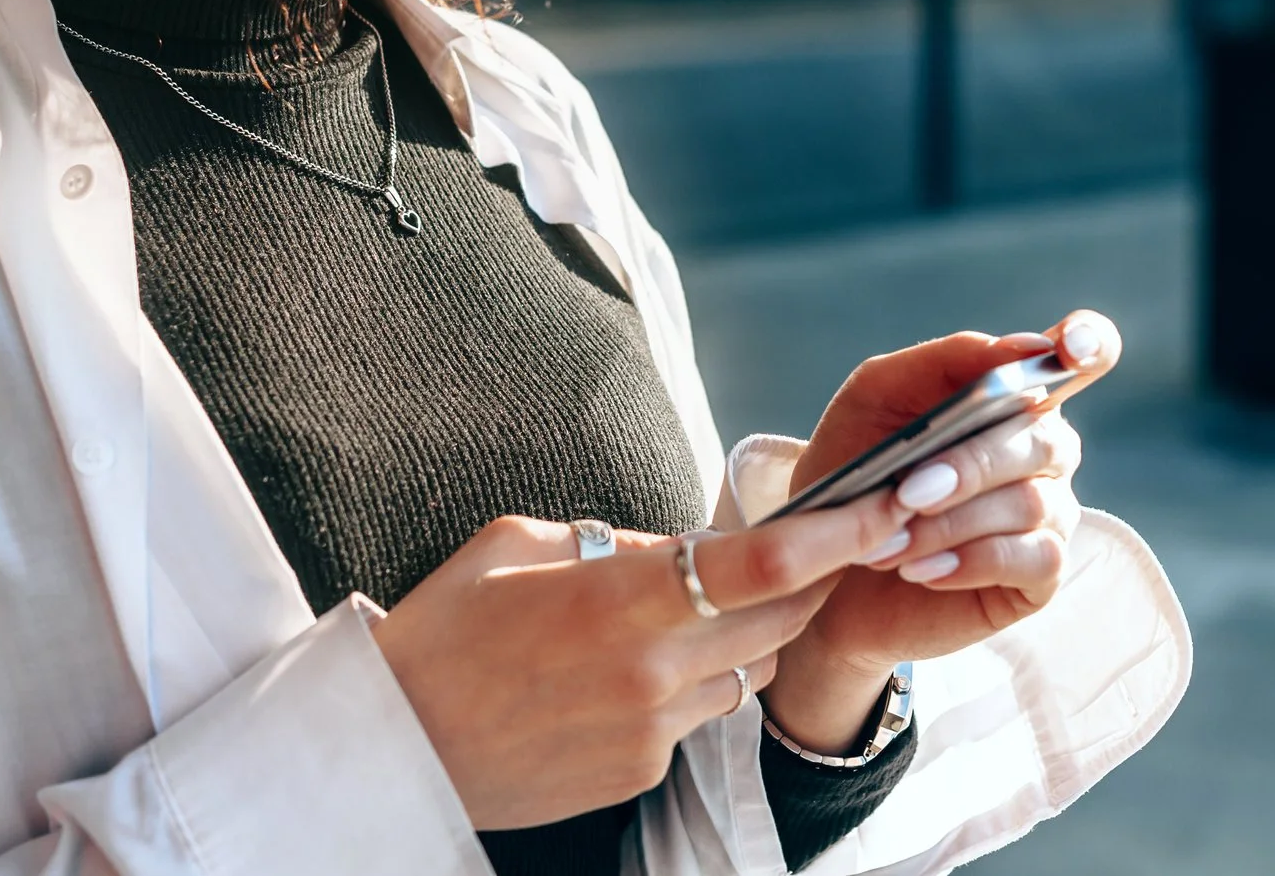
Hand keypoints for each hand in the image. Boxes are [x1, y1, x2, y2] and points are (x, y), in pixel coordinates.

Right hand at [371, 488, 910, 829]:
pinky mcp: (639, 771)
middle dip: (817, 576)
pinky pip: (696, 716)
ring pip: (745, 669)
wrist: (392, 741)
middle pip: (780, 616)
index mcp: (620, 597)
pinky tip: (624, 673)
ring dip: (744, 632)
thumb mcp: (517, 543)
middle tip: (833, 540)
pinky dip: (687, 684)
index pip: (762, 563)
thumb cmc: (443, 628)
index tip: (882, 504)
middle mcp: (652, 669)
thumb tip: (684, 543)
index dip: (836, 533)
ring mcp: (650, 730)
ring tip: (688, 608)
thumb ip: (616, 539)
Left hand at [758, 311, 1118, 754]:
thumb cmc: (856, 466)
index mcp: (1015, 393)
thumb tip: (1022, 348)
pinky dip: (970, 562)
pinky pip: (1035, 560)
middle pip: (1043, 440)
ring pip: (1030, 504)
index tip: (1069, 346)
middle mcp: (1045, 448)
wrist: (826, 566)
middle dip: (970, 465)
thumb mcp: (877, 396)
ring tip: (888, 543)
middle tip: (906, 493)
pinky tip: (921, 570)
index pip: (1083, 351)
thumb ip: (946, 360)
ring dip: (949, 524)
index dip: (1088, 342)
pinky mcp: (1042, 575)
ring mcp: (1052, 512)